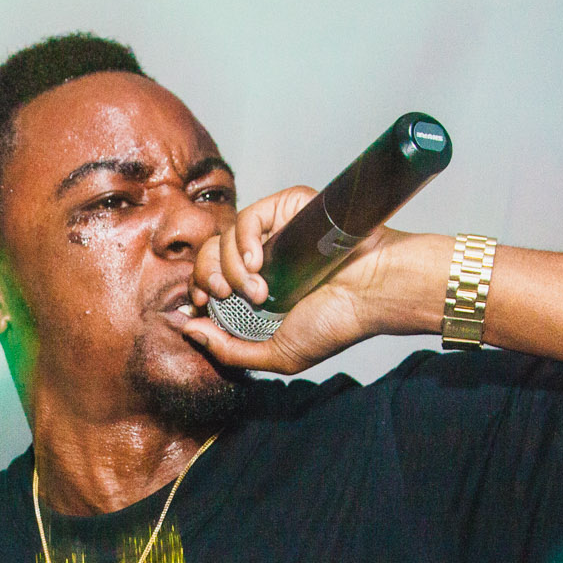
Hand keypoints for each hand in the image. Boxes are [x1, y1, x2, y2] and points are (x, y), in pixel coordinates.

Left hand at [182, 186, 446, 373]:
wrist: (374, 292)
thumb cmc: (337, 323)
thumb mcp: (277, 353)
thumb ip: (229, 350)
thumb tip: (188, 328)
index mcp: (255, 290)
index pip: (208, 280)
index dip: (198, 289)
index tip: (204, 305)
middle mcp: (261, 258)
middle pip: (207, 255)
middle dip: (206, 278)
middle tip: (227, 297)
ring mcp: (273, 232)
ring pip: (222, 237)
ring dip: (229, 268)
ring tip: (258, 290)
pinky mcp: (286, 208)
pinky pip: (247, 217)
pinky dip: (242, 241)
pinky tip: (257, 263)